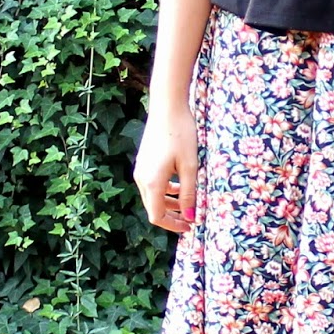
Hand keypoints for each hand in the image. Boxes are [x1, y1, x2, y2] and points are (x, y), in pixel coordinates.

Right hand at [134, 102, 198, 233]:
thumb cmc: (181, 134)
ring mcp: (141, 169)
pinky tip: (181, 185)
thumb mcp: (190, 166)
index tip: (190, 227)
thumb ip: (189, 193)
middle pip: (154, 208)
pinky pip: (153, 184)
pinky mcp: (144, 162)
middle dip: (172, 216)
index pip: (157, 216)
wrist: (167, 107)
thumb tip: (190, 216)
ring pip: (153, 196)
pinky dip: (166, 190)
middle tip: (192, 219)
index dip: (173, 226)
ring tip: (189, 203)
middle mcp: (141, 178)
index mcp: (151, 182)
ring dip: (170, 203)